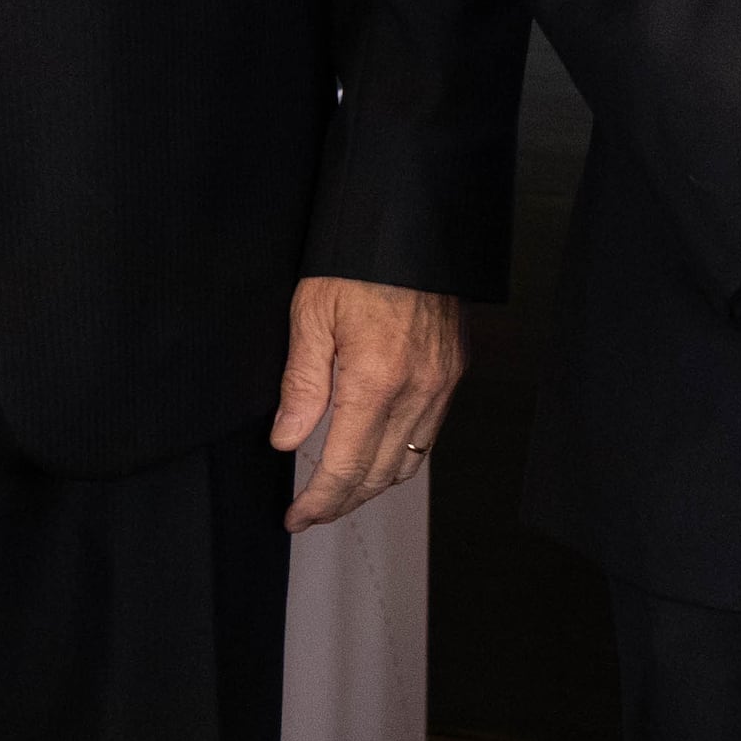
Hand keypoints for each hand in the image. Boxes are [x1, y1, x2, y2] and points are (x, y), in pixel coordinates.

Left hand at [273, 278, 463, 527]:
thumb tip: (288, 439)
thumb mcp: (312, 313)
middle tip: (310, 512)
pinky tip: (375, 452)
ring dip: (374, 485)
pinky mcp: (453, 372)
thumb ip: (302, 384)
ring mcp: (442, 384)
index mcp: (376, 380)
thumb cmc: (355, 259)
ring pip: (409, 462)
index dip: (319, 502)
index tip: (295, 517)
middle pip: (380, 476)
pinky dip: (400, 455)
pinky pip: (428, 434)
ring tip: (339, 491)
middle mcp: (417, 391)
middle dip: (343, 502)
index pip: (346, 467)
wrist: (412, 223)